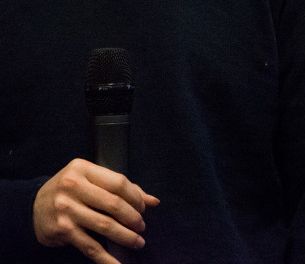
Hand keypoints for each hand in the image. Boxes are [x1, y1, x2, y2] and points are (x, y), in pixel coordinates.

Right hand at [33, 158, 159, 262]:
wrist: (32, 208)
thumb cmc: (70, 190)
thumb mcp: (90, 179)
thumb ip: (120, 188)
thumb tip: (154, 201)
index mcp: (83, 169)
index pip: (118, 182)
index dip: (136, 197)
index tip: (144, 208)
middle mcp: (73, 187)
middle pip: (113, 204)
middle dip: (133, 218)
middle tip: (142, 227)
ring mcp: (66, 209)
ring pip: (104, 225)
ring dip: (125, 236)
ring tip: (137, 241)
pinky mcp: (62, 230)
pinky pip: (89, 246)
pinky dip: (105, 256)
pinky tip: (117, 262)